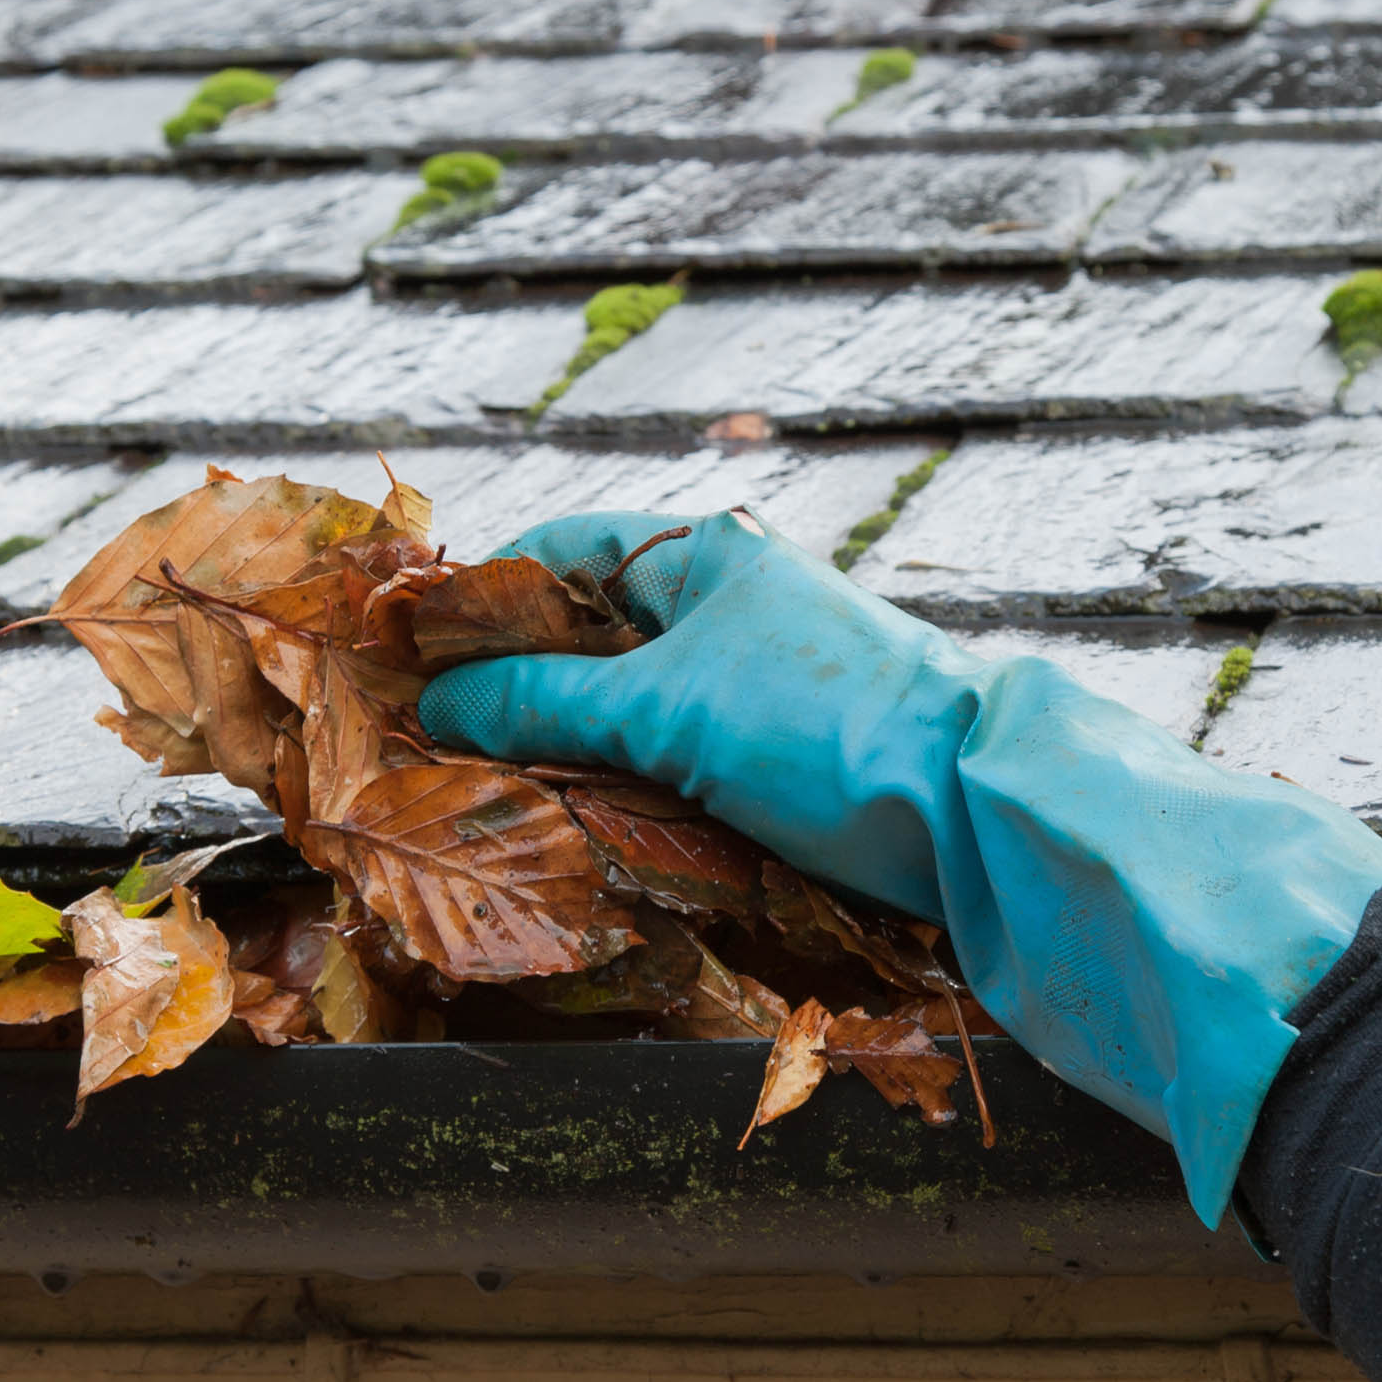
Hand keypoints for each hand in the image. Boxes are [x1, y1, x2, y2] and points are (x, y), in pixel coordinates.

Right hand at [420, 509, 1381, 1225]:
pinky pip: (671, 764)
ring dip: (562, 750)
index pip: (559, 552)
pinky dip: (621, 790)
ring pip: (625, 709)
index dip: (477, 600)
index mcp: (706, 555)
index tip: (402, 659)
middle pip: (586, 634)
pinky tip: (576, 829)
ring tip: (484, 795)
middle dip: (509, 686)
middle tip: (425, 744)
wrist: (979, 813)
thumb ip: (541, 703)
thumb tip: (433, 704)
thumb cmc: (824, 728)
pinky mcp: (778, 760)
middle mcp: (730, 606)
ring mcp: (756, 685)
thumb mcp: (664, 709)